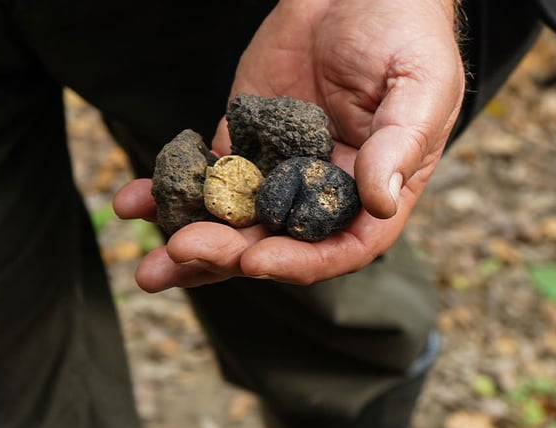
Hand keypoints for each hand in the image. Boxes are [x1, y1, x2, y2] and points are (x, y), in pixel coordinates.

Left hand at [115, 0, 462, 291]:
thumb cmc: (407, 34)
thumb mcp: (419, 88)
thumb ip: (400, 144)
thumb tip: (381, 204)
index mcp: (374, 191)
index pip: (339, 247)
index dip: (299, 261)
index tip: (256, 259)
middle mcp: (324, 191)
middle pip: (276, 240)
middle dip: (228, 253)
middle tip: (183, 251)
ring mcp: (280, 167)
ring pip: (235, 220)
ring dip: (192, 243)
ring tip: (150, 265)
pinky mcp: (244, 137)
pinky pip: (206, 173)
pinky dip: (171, 190)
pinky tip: (136, 200)